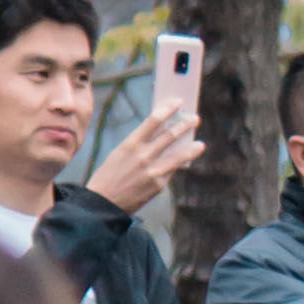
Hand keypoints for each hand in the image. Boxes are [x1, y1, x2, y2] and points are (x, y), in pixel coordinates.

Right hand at [86, 103, 199, 219]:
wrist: (104, 202)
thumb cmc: (110, 175)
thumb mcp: (120, 153)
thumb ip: (139, 144)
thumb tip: (160, 135)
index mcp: (130, 143)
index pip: (153, 120)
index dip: (167, 109)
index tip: (177, 102)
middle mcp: (142, 155)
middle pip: (169, 135)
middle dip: (184, 124)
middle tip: (194, 118)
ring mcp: (152, 170)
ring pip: (177, 155)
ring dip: (191, 147)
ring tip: (200, 143)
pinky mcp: (158, 184)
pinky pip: (172, 170)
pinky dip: (181, 164)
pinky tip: (188, 161)